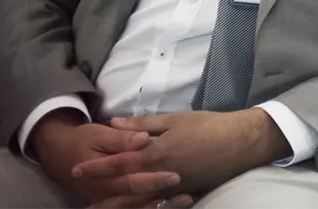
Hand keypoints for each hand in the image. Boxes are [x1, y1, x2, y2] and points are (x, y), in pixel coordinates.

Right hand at [30, 113, 188, 207]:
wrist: (57, 152)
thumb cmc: (82, 139)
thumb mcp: (99, 133)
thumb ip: (121, 138)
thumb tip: (143, 138)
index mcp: (101, 176)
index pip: (130, 180)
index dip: (152, 179)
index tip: (176, 176)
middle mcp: (102, 192)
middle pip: (134, 199)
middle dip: (160, 197)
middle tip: (187, 194)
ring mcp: (105, 200)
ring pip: (132, 208)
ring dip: (158, 206)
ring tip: (186, 200)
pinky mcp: (109, 202)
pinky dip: (149, 208)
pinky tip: (169, 204)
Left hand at [74, 109, 289, 195]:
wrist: (241, 143)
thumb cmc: (209, 126)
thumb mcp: (176, 119)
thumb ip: (143, 125)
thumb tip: (114, 124)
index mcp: (155, 154)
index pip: (118, 162)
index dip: (96, 166)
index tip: (76, 169)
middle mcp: (159, 175)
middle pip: (122, 186)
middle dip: (100, 188)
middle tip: (80, 190)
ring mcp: (171, 188)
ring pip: (137, 200)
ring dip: (116, 202)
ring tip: (99, 204)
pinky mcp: (183, 193)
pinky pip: (156, 203)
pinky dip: (141, 205)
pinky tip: (133, 205)